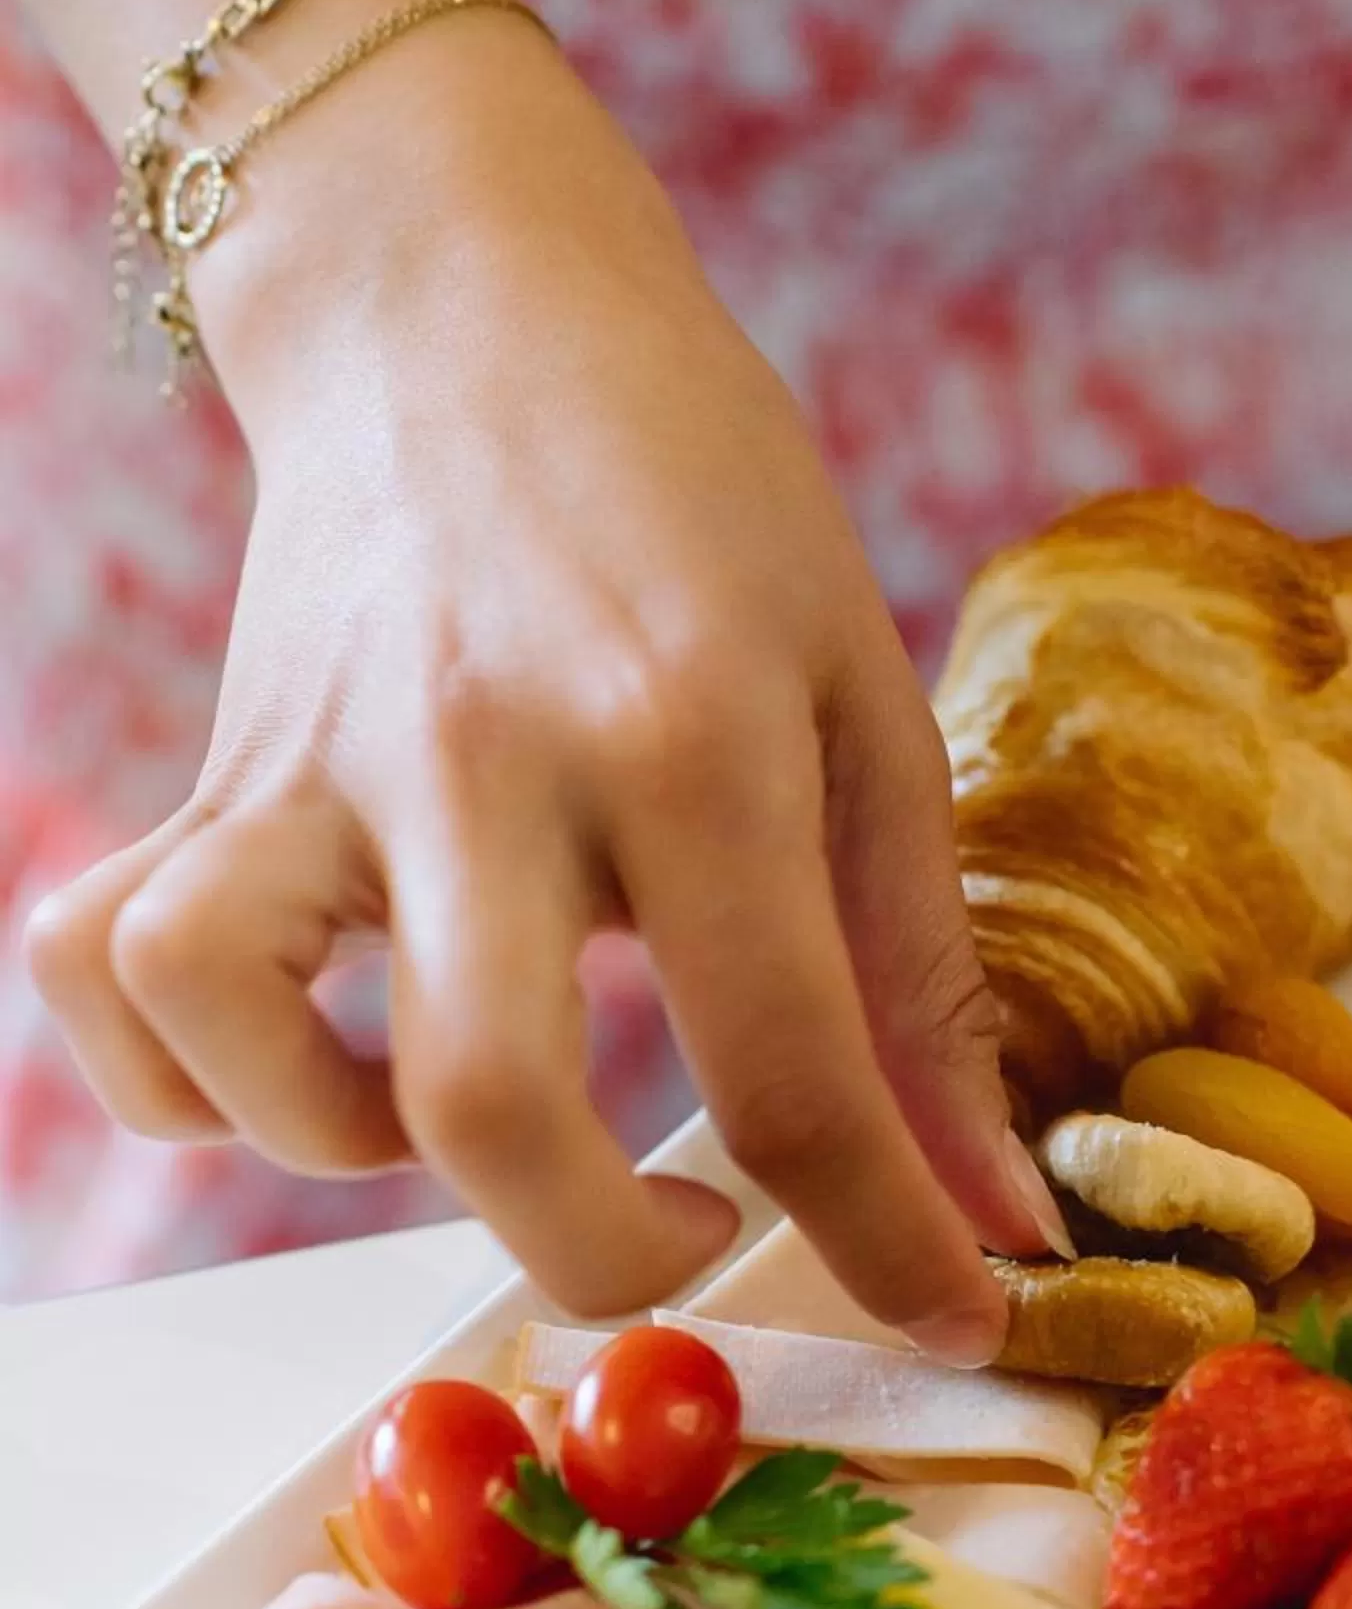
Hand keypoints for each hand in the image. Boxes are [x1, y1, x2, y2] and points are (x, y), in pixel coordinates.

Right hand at [27, 16, 1059, 1347]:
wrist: (467, 288)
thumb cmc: (699, 497)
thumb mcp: (862, 699)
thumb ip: (922, 972)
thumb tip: (990, 1211)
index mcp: (693, 733)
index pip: (792, 1067)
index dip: (886, 1247)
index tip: (949, 1320)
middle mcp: (486, 754)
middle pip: (489, 1110)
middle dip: (606, 1260)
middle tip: (694, 1234)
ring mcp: (316, 761)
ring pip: (233, 1026)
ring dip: (350, 1151)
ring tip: (469, 1117)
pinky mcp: (212, 773)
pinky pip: (104, 966)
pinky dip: (183, 1071)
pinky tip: (311, 1058)